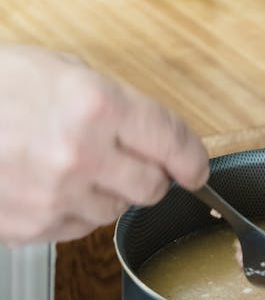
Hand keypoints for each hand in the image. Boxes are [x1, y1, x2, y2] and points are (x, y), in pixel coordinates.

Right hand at [0, 46, 208, 244]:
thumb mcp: (62, 70)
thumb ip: (117, 104)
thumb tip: (155, 134)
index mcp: (97, 106)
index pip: (172, 142)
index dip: (193, 158)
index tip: (197, 167)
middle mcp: (82, 155)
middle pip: (151, 187)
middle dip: (151, 175)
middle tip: (134, 161)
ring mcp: (55, 196)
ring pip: (116, 211)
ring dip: (110, 192)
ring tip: (75, 164)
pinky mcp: (31, 227)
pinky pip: (78, 228)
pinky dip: (75, 210)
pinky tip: (51, 184)